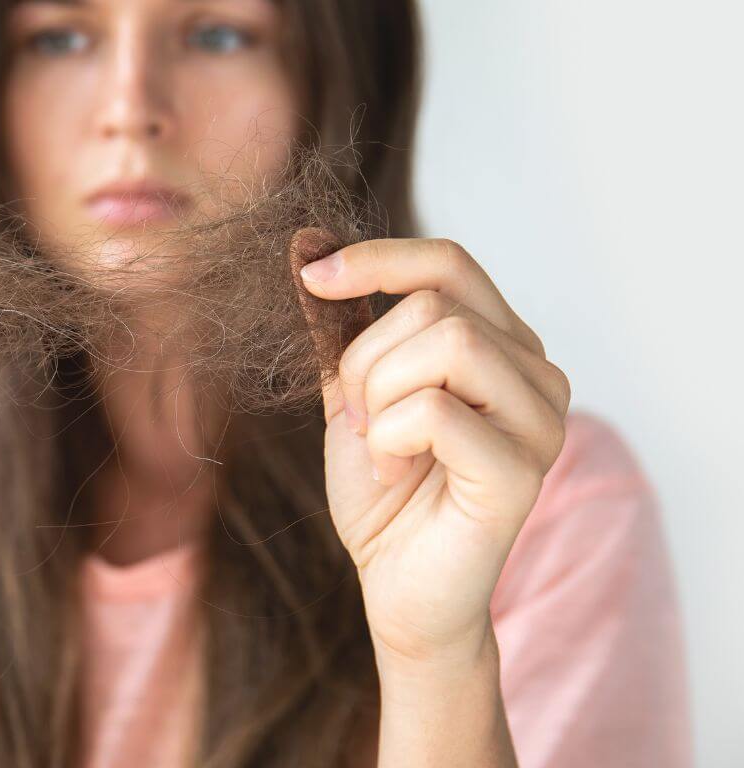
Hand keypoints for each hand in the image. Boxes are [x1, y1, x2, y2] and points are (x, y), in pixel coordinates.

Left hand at [297, 237, 570, 665]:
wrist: (398, 585)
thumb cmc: (384, 492)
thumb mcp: (354, 394)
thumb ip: (346, 330)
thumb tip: (309, 249)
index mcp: (502, 345)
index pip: (449, 263)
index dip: (377, 259)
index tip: (313, 277)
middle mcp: (536, 373)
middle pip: (435, 304)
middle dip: (366, 358)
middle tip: (360, 418)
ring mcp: (540, 420)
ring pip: (446, 344)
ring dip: (381, 395)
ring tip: (381, 446)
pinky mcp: (522, 470)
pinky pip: (436, 411)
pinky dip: (390, 440)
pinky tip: (395, 474)